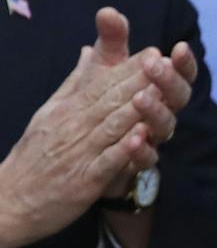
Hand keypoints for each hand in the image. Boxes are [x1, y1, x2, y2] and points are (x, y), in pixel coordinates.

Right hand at [0, 10, 162, 247]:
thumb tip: (89, 49)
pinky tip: (143, 136)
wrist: (10, 199)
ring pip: (113, 125)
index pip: (103, 83)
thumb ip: (76, 81)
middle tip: (169, 65)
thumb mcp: (51, 110)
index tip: (157, 52)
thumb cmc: (35, 152)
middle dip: (141, 81)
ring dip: (138, 108)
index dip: (130, 67)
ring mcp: (80, 153)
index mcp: (69, 108)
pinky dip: (125, 148)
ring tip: (161, 92)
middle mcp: (74, 126)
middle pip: (112, 99)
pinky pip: (107, 161)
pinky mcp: (84, 180)